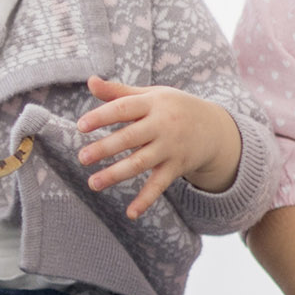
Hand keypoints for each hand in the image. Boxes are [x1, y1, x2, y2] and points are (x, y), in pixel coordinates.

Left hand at [75, 78, 242, 219]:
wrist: (214, 127)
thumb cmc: (172, 107)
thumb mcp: (150, 95)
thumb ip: (119, 92)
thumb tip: (90, 80)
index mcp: (153, 103)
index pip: (124, 108)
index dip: (102, 116)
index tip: (80, 126)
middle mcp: (163, 125)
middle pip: (130, 137)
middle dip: (105, 148)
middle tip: (82, 157)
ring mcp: (171, 148)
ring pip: (141, 163)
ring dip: (116, 174)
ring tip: (93, 183)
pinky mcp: (177, 167)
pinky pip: (159, 185)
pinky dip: (146, 199)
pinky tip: (131, 213)